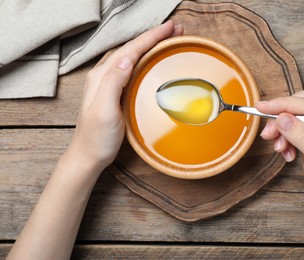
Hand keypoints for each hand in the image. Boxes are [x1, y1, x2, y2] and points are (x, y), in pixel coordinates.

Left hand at [67, 20, 183, 171]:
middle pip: (131, 49)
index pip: (130, 50)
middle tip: (175, 30)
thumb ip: (113, 82)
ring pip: (131, 56)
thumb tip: (127, 58)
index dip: (150, 37)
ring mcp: (109, 83)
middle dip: (153, 37)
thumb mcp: (103, 110)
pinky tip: (152, 60)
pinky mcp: (115, 92)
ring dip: (150, 46)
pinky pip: (132, 68)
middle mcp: (104, 75)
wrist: (89, 155)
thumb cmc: (96, 137)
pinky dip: (145, 59)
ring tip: (168, 39)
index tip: (170, 28)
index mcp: (102, 76)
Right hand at [256, 91, 303, 217]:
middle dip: (281, 118)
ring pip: (293, 117)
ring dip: (281, 131)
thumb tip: (282, 119)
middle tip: (268, 134)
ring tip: (280, 149)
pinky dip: (284, 139)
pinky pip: (292, 128)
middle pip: (300, 106)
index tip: (262, 108)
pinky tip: (287, 153)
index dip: (284, 105)